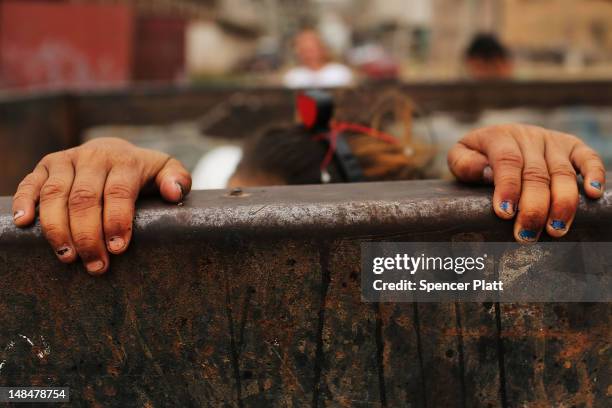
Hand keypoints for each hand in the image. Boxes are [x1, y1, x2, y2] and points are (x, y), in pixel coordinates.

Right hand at [12, 137, 191, 274]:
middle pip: (85, 198)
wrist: (114, 151)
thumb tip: (174, 193)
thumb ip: (177, 179)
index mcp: (125, 160)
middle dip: (88, 235)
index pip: (118, 192)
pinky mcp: (45, 166)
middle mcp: (93, 157)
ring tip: (67, 257)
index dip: (116, 221)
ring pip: (55, 194)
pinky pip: (30, 183)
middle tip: (95, 265)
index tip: (117, 249)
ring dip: (58, 228)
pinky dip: (24, 202)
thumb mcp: (165, 171)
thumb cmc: (142, 172)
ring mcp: (66, 160)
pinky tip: (24, 224)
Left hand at [447, 124, 604, 241]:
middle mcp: (528, 136)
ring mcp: (552, 141)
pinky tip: (593, 195)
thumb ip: (465, 163)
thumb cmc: (477, 157)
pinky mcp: (572, 147)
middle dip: (533, 207)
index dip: (508, 187)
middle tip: (527, 234)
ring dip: (562, 203)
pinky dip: (594, 174)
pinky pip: (587, 158)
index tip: (506, 213)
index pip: (507, 161)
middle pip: (536, 173)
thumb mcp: (461, 156)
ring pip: (562, 172)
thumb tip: (487, 173)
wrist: (496, 138)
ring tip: (555, 230)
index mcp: (499, 136)